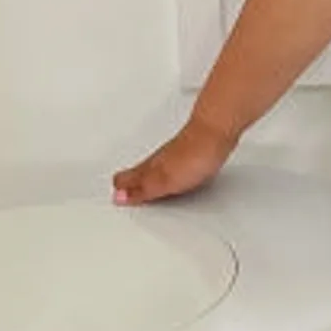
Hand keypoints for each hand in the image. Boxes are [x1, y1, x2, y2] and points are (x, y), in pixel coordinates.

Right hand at [111, 118, 237, 205]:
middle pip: (138, 172)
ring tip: (137, 184)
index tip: (113, 197)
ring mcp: (175, 155)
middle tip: (119, 189)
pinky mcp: (191, 152)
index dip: (120, 190)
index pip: (127, 179)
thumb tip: (119, 197)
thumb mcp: (165, 181)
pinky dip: (162, 170)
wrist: (217, 132)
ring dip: (142, 176)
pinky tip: (169, 173)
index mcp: (151, 168)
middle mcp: (160, 160)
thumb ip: (143, 190)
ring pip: (152, 166)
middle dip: (127, 182)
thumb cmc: (194, 154)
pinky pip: (170, 163)